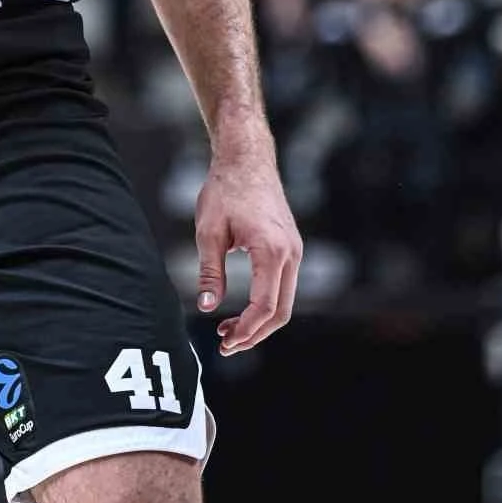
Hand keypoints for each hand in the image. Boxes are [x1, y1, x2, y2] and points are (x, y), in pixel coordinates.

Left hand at [194, 135, 301, 353]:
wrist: (246, 158)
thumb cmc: (224, 188)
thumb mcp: (208, 231)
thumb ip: (209, 271)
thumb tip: (206, 307)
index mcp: (272, 250)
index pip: (265, 306)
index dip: (246, 330)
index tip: (224, 341)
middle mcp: (291, 253)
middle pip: (281, 312)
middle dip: (254, 334)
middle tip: (225, 345)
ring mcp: (294, 250)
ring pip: (285, 301)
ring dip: (260, 321)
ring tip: (228, 330)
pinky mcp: (290, 246)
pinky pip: (283, 286)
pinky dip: (266, 303)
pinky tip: (242, 309)